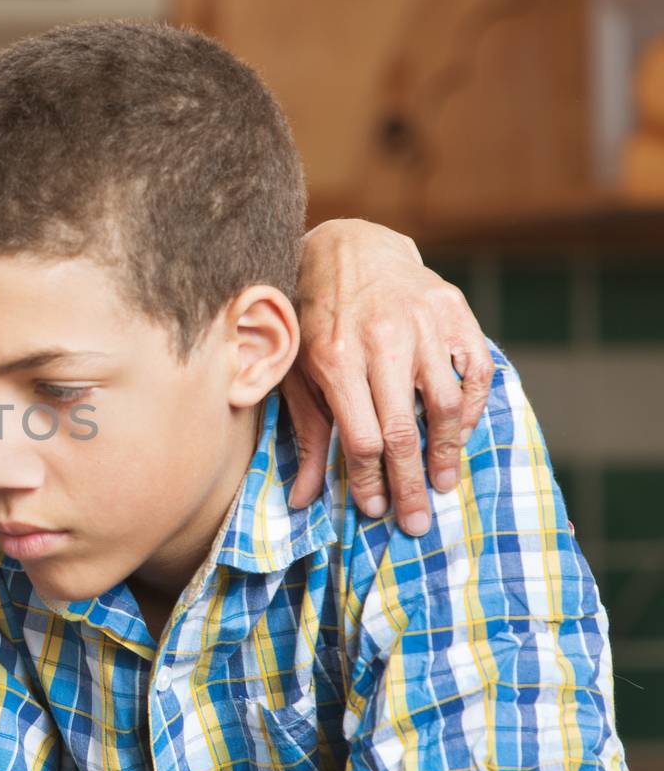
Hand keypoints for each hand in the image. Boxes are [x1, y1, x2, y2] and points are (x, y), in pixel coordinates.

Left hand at [288, 219, 493, 535]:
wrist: (346, 246)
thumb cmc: (313, 318)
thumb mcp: (296, 373)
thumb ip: (306, 435)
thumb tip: (302, 501)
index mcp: (335, 358)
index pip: (362, 438)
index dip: (370, 481)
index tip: (374, 510)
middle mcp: (381, 341)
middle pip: (405, 432)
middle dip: (410, 485)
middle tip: (419, 523)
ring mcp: (422, 323)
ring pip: (447, 405)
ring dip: (448, 453)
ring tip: (443, 484)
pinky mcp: (453, 309)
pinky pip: (475, 371)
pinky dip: (473, 408)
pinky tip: (461, 434)